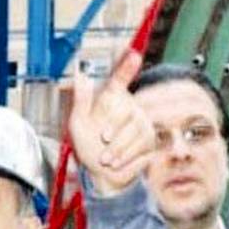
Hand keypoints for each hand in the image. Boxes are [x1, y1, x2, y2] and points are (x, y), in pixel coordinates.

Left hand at [68, 49, 152, 195]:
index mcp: (110, 100)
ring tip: (105, 158)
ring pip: (135, 131)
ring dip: (117, 148)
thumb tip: (80, 73)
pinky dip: (126, 156)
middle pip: (126, 112)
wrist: (100, 174)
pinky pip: (142, 146)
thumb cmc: (87, 146)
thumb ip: (81, 99)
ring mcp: (142, 124)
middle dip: (113, 128)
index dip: (126, 68)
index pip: (119, 81)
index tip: (133, 54)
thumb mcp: (78, 123)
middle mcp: (129, 108)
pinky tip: (116, 162)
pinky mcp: (151, 140)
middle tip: (102, 139)